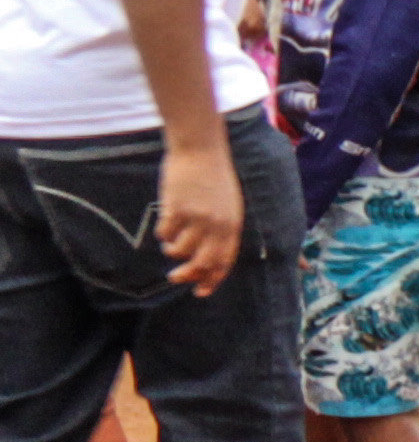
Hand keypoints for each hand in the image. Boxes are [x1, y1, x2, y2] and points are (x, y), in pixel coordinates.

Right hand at [154, 131, 242, 290]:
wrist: (201, 149)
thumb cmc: (214, 177)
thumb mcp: (229, 204)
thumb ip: (222, 229)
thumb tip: (205, 257)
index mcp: (233, 224)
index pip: (225, 261)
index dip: (212, 280)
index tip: (200, 292)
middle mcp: (217, 224)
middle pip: (202, 262)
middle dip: (188, 275)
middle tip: (175, 278)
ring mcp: (197, 217)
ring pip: (180, 249)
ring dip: (173, 251)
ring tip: (170, 244)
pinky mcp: (177, 208)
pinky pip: (166, 233)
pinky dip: (163, 233)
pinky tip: (166, 224)